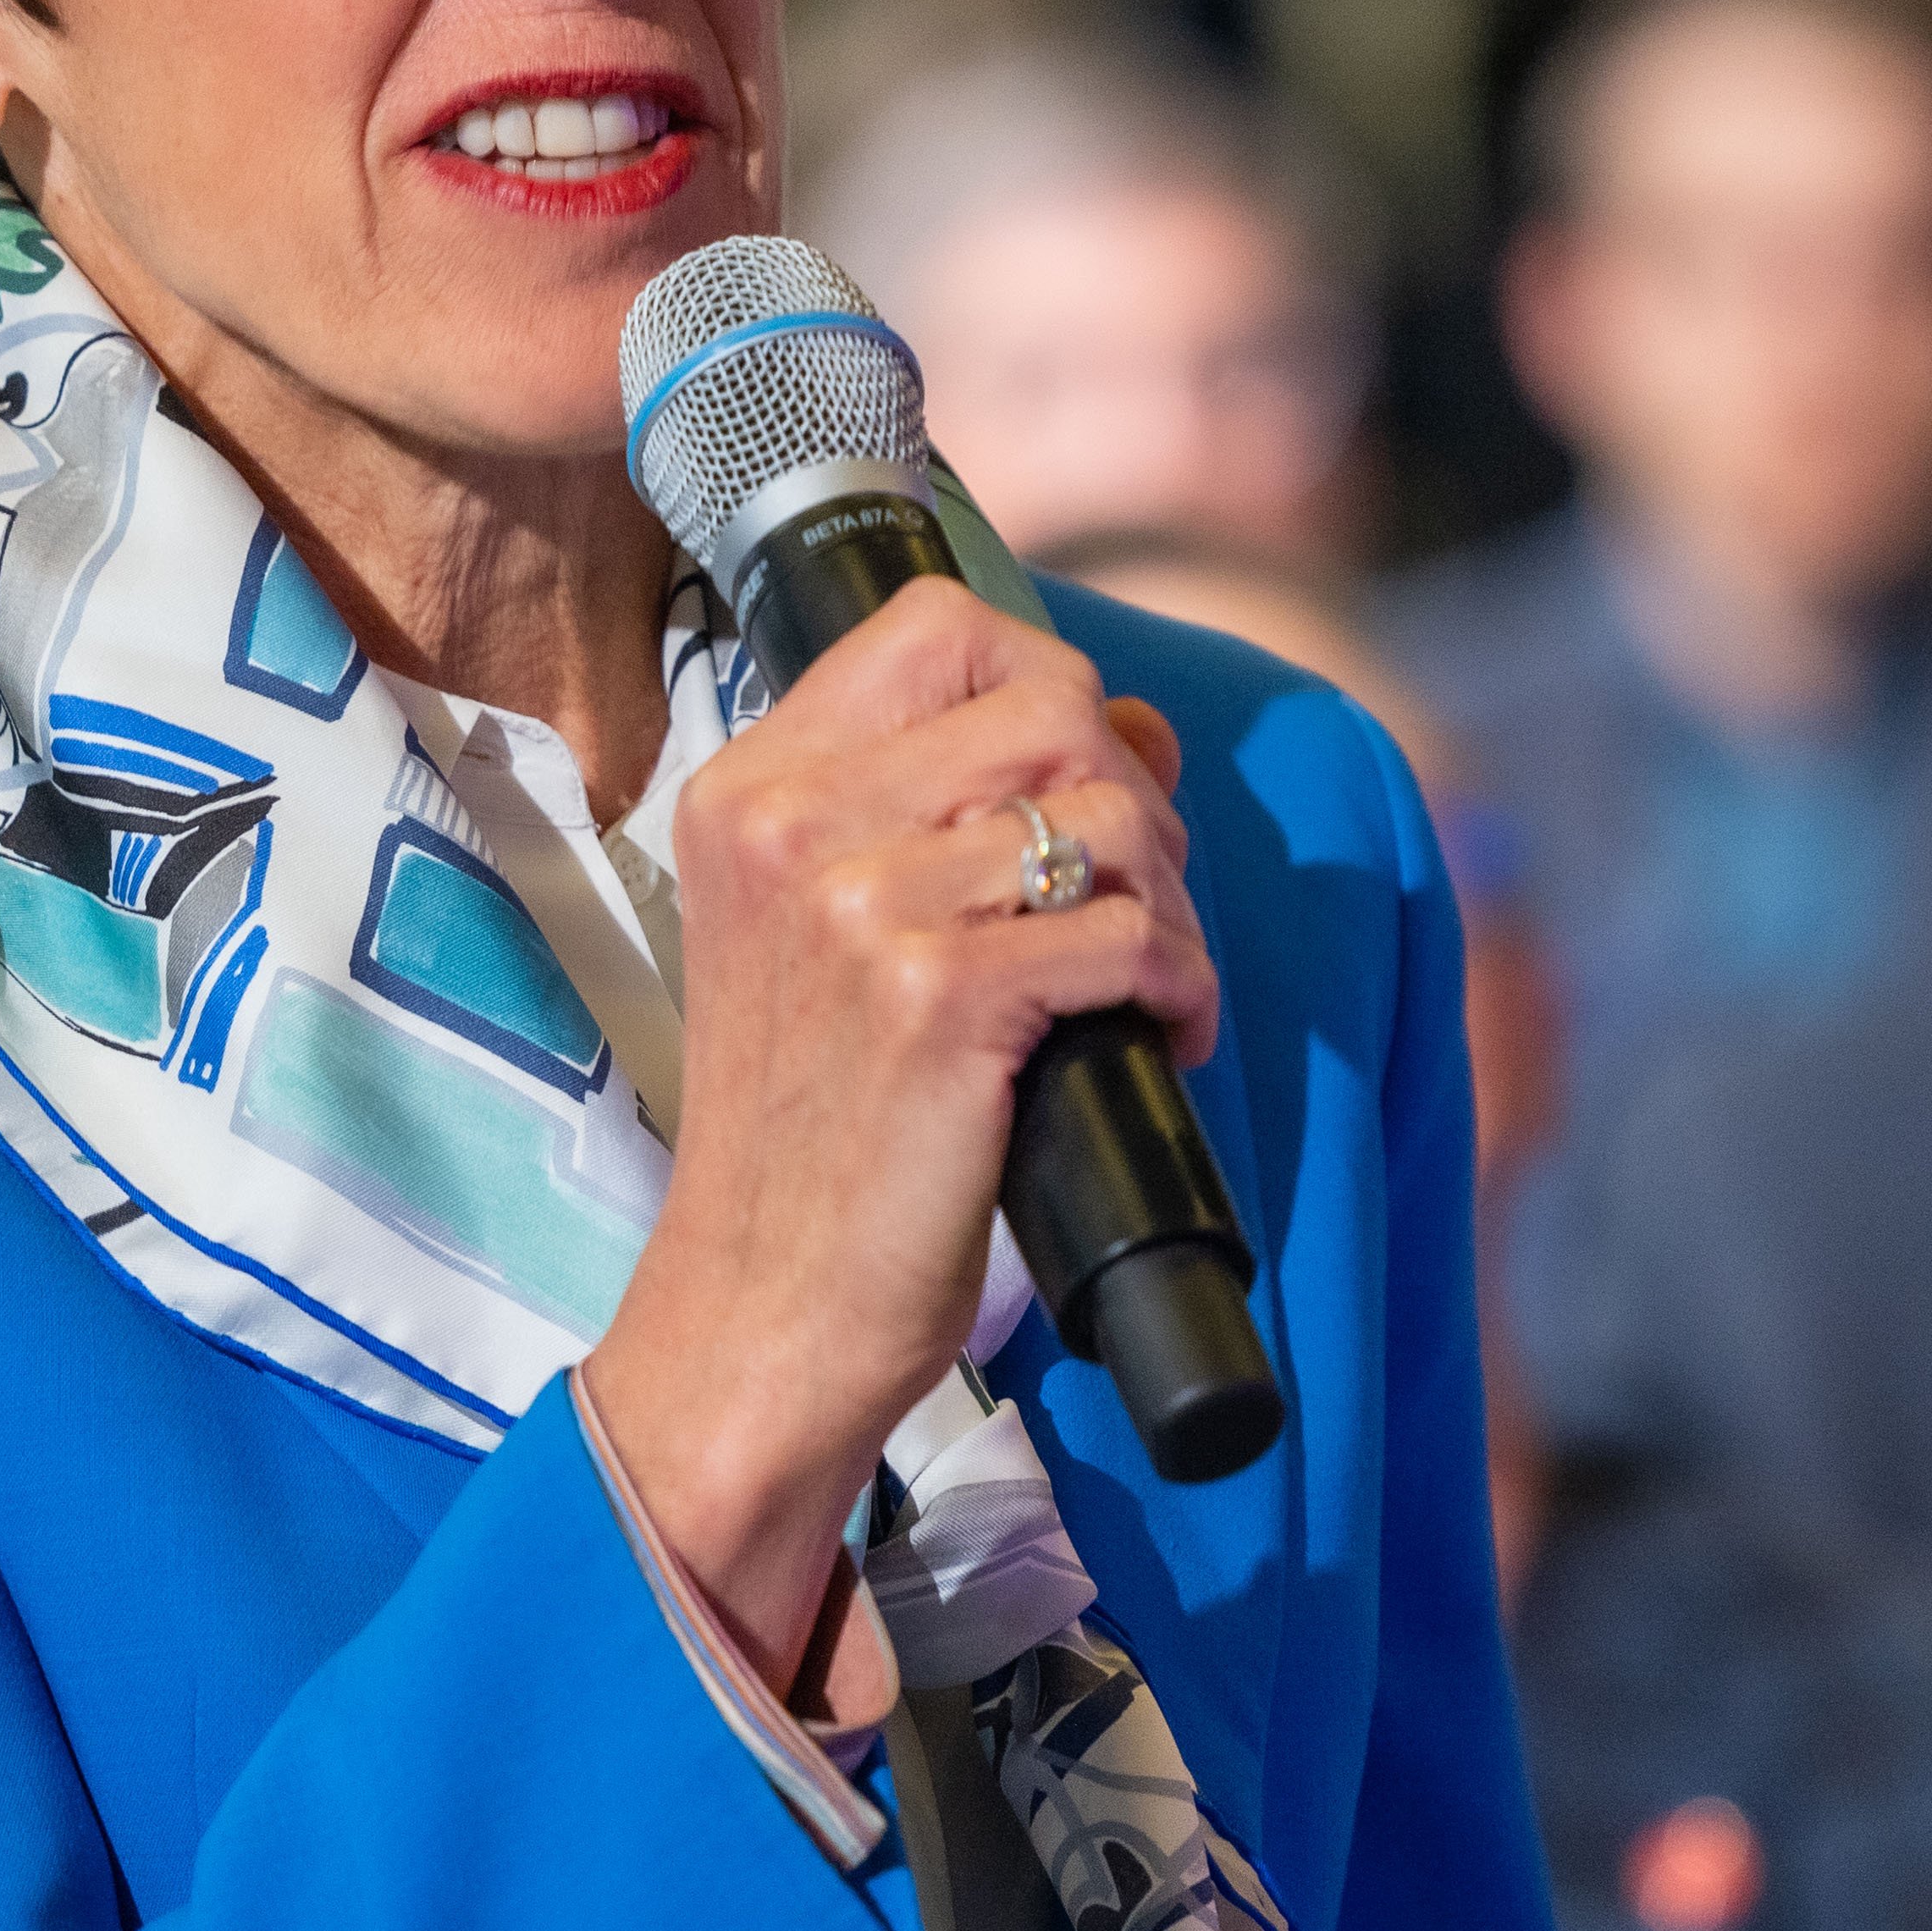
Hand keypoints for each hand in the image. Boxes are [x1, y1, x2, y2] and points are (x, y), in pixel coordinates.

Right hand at [582, 579, 1218, 1696]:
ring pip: (1109, 815)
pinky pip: (1131, 932)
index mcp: (751, 790)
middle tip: (1134, 904)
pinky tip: (1158, 1035)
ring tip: (1144, 982)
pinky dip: (1180, 984)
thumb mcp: (829, 936)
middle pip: (1051, 704)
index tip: (1075, 783)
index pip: (940, 625)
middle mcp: (792, 824)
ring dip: (1170, 899)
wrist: (761, 1305)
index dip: (1048, 685)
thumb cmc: (815, 1128)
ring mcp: (860, 906)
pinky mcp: (940, 998)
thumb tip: (1136, 724)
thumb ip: (946, 813)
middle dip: (1133, 797)